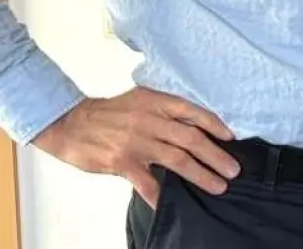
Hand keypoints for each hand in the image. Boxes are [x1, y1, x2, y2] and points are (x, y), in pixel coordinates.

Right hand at [31, 87, 237, 206]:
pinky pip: (147, 183)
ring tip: (218, 185)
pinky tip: (170, 203)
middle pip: (192, 140)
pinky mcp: (122, 162)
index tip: (231, 138)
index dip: (215, 125)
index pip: (194, 113)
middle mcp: (151, 121)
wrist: (69, 122)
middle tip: (233, 170)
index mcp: (157, 103)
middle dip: (216, 156)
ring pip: (177, 161)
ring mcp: (137, 143)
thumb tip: (195, 125)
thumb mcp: (140, 100)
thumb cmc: (108, 112)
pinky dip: (160, 195)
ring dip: (201, 175)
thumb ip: (165, 110)